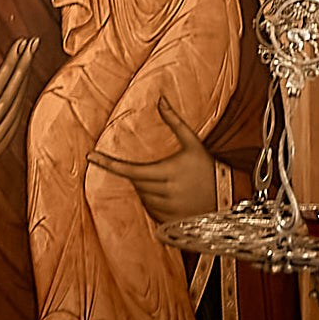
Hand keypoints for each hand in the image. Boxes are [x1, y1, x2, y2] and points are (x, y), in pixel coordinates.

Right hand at [0, 38, 36, 217]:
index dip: (9, 67)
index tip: (19, 45)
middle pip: (8, 99)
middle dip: (22, 69)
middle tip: (33, 44)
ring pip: (13, 115)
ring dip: (23, 87)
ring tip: (28, 61)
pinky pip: (11, 130)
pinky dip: (18, 109)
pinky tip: (22, 91)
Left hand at [89, 96, 219, 221]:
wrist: (227, 197)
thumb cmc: (208, 168)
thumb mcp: (193, 143)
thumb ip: (174, 121)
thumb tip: (161, 99)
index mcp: (167, 172)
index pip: (129, 170)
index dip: (108, 163)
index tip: (91, 156)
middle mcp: (164, 192)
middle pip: (136, 183)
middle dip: (142, 175)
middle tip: (162, 170)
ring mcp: (165, 209)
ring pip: (142, 196)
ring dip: (147, 189)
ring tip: (170, 183)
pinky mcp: (167, 220)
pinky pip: (149, 210)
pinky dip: (153, 201)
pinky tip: (169, 196)